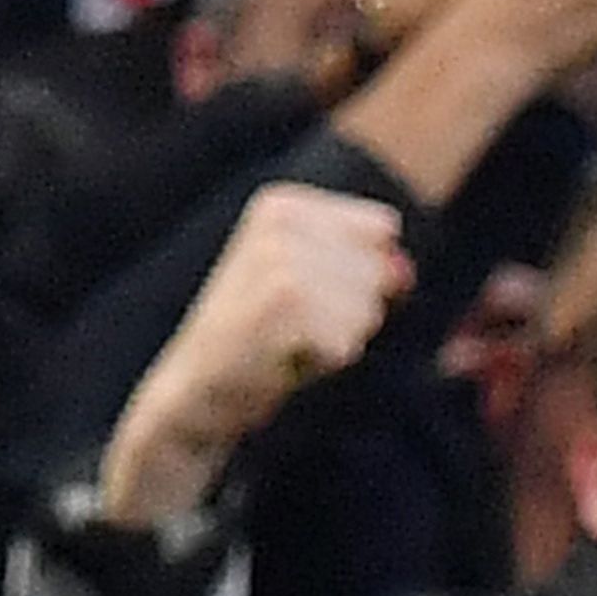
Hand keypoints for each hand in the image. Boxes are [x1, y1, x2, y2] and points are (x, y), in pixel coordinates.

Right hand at [97, 179, 417, 529]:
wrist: (193, 391)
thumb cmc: (260, 337)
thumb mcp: (313, 282)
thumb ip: (368, 264)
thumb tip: (404, 271)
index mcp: (283, 204)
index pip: (382, 229)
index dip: (359, 274)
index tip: (306, 293)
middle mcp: (279, 222)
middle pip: (378, 270)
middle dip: (352, 310)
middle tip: (295, 325)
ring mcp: (279, 263)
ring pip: (367, 307)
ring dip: (339, 339)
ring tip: (290, 341)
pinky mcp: (283, 308)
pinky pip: (348, 341)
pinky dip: (325, 362)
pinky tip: (282, 359)